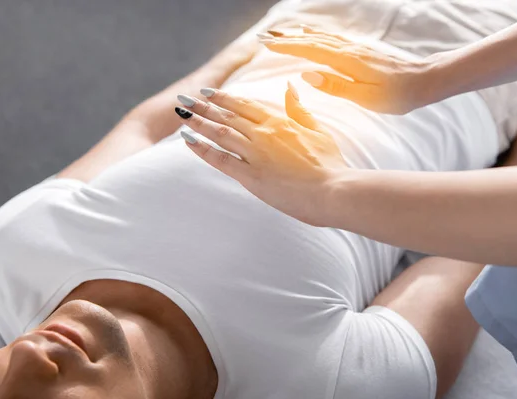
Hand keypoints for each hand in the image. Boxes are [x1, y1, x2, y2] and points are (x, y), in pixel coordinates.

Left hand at [174, 84, 347, 225]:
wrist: (334, 190)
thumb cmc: (330, 164)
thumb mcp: (318, 129)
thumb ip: (300, 109)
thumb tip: (289, 88)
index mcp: (280, 121)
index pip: (244, 105)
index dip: (223, 98)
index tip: (207, 92)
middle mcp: (264, 133)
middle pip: (227, 116)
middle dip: (203, 106)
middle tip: (184, 99)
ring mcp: (256, 154)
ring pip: (220, 133)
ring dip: (198, 122)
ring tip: (181, 114)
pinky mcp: (251, 176)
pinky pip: (221, 159)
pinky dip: (202, 148)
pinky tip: (187, 140)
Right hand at [260, 25, 439, 114]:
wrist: (427, 80)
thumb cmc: (398, 95)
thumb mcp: (367, 98)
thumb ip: (336, 86)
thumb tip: (307, 74)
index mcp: (348, 62)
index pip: (311, 50)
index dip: (287, 47)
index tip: (266, 45)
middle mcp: (350, 50)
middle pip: (312, 39)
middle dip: (287, 38)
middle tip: (263, 37)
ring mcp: (356, 48)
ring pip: (321, 37)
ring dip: (298, 35)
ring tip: (279, 34)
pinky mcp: (361, 50)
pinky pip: (332, 38)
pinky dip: (316, 34)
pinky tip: (310, 34)